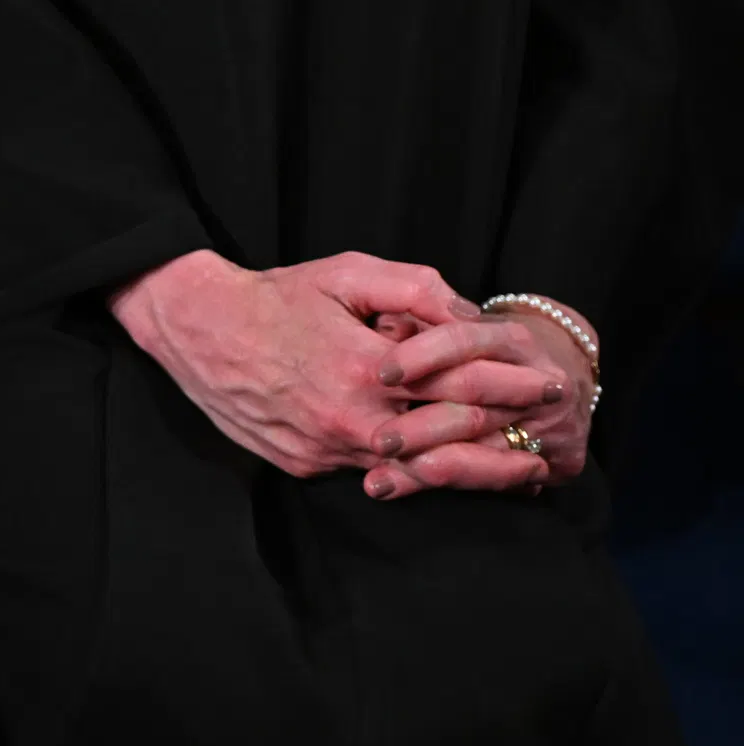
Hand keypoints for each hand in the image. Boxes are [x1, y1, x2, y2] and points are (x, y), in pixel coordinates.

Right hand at [110, 249, 540, 483]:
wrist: (196, 327)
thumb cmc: (275, 295)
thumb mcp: (347, 272)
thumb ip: (416, 289)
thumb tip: (471, 315)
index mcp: (367, 366)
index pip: (462, 384)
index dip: (514, 386)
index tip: (549, 386)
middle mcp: (351, 416)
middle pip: (450, 438)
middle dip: (508, 436)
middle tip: (549, 436)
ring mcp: (326, 447)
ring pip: (416, 469)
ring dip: (471, 470)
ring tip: (518, 471)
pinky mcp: (305, 464)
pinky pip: (370, 472)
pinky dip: (413, 473)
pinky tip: (441, 469)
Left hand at [375, 301, 597, 497]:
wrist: (561, 374)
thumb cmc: (485, 349)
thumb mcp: (454, 321)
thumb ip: (420, 320)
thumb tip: (383, 329)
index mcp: (512, 339)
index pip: (464, 342)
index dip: (422, 355)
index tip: (382, 374)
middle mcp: (541, 381)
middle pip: (477, 407)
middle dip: (423, 429)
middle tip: (377, 442)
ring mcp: (554, 424)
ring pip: (485, 453)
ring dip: (427, 469)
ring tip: (378, 480)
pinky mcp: (562, 461)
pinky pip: (499, 480)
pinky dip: (452, 486)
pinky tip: (403, 493)